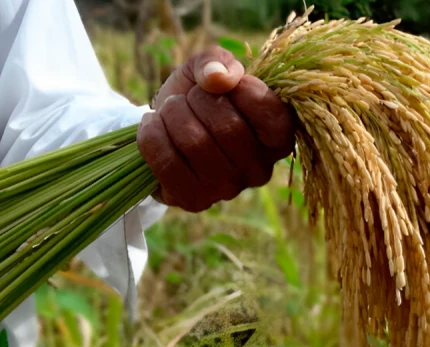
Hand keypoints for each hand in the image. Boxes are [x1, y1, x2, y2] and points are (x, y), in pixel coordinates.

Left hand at [137, 46, 295, 211]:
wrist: (164, 128)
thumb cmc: (197, 97)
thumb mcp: (210, 69)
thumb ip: (218, 61)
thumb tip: (218, 78)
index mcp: (278, 138)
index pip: (268, 111)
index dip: (240, 88)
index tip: (220, 83)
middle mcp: (260, 170)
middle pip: (228, 127)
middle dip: (197, 100)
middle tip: (187, 97)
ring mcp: (229, 189)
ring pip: (195, 143)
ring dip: (172, 115)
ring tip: (169, 110)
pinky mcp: (195, 201)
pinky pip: (168, 163)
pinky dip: (152, 135)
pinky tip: (152, 126)